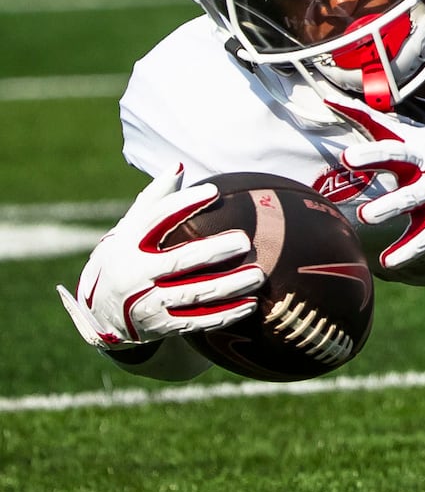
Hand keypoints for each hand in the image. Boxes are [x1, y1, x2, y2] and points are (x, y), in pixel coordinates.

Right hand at [56, 166, 264, 349]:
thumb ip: (154, 200)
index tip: (213, 192)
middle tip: (245, 241)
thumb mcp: (129, 229)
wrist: (98, 313)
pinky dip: (224, 315)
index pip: (155, 219)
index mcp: (128, 243)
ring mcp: (147, 303)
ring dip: (228, 287)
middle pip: (178, 261)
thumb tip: (179, 165)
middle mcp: (135, 273)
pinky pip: (196, 322)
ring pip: (193, 294)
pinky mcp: (160, 327)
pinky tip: (251, 305)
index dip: (183, 204)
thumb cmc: (126, 257)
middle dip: (212, 252)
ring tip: (258, 276)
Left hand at [331, 103, 424, 268]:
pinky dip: (407, 250)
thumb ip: (372, 122)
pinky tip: (388, 261)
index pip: (391, 142)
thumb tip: (330, 99)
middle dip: (376, 159)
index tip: (345, 150)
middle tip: (349, 161)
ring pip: (413, 199)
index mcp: (420, 148)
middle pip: (402, 161)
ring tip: (366, 216)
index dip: (370, 145)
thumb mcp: (414, 137)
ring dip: (390, 206)